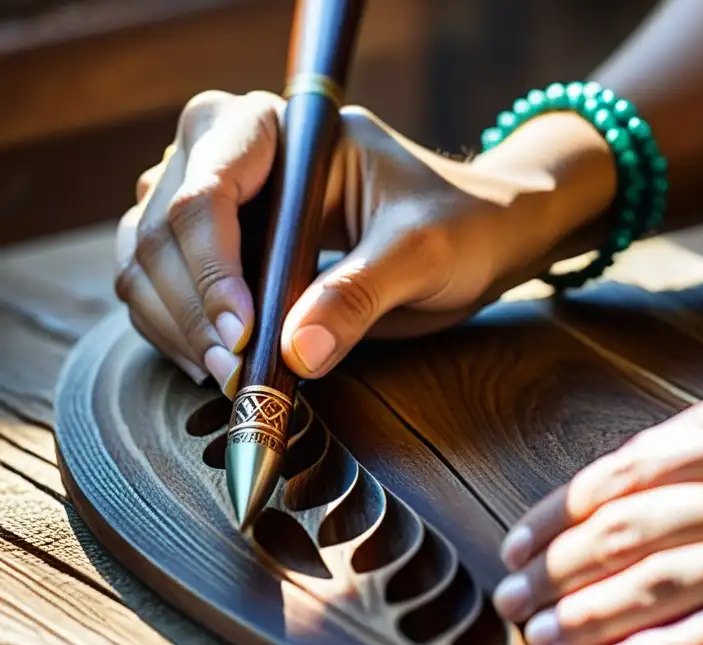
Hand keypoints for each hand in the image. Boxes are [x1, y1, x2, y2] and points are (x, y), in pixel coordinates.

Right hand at [116, 90, 612, 393]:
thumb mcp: (422, 254)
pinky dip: (177, 332)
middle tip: (232, 372)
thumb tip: (294, 352)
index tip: (242, 332)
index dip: (213, 262)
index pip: (210, 183)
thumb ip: (359, 296)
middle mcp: (241, 158)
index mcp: (288, 132)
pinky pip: (164, 288)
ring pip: (147, 258)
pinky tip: (216, 367)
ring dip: (173, 324)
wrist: (478, 241)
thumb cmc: (460, 226)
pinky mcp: (227, 252)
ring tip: (226, 377)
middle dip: (189, 305)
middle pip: (163, 226)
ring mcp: (227, 206)